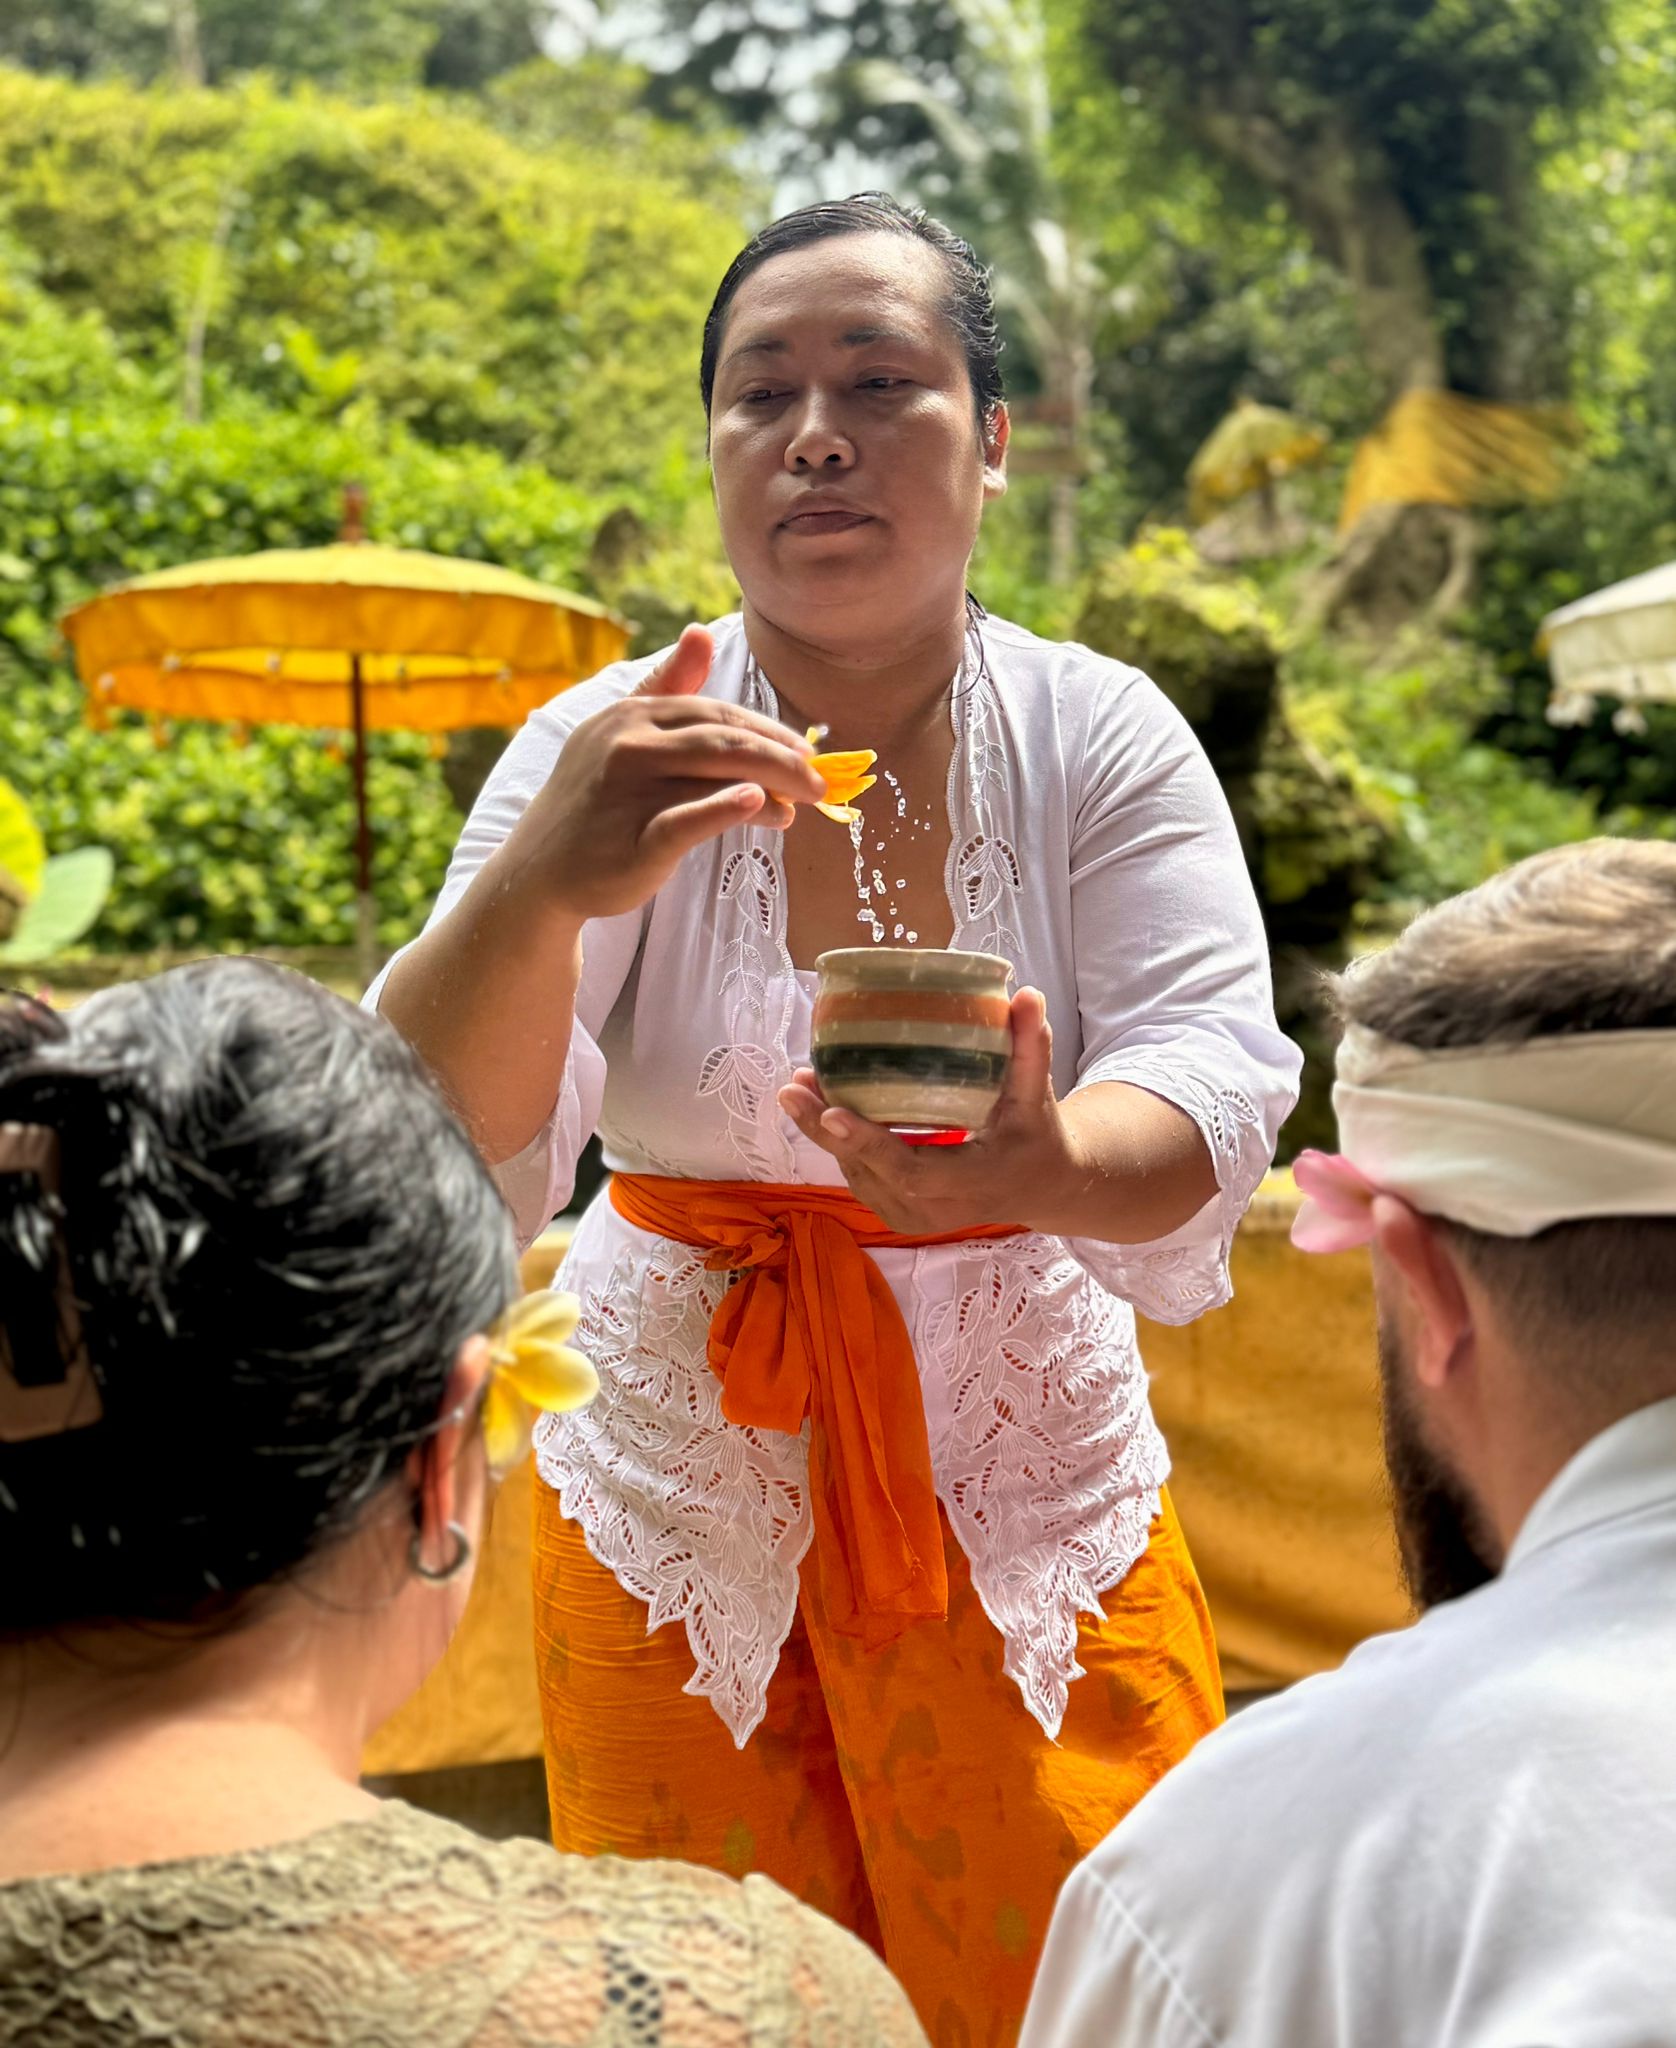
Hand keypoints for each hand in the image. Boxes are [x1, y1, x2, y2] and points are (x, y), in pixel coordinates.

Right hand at [516, 626, 826, 923]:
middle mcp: (628, 745)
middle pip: (723, 740)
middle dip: (781, 758)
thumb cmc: (593, 802)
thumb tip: (701, 632)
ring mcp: (628, 792)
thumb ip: (665, 687)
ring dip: (770, 787)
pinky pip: (686, 820)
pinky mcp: (632, 841)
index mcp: (631, 715)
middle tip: (820, 781)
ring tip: (803, 804)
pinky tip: (758, 805)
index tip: (805, 752)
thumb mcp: (620, 733)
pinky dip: (723, 809)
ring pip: (714, 777)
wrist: (539, 872)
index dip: (767, 732)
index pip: (716, 713)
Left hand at [777, 988, 1076, 1235]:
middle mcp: (938, 1207)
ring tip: (800, 1088)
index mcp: (973, 1181)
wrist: (1038, 1185)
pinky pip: (861, 1177)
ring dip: (823, 1134)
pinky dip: (838, 1144)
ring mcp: (916, 1215)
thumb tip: (1027, 994)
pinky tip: (818, 1106)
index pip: (911, 1169)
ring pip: (858, 1175)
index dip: (868, 1143)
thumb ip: (1031, 1047)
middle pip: (870, 1172)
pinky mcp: (900, 1211)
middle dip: (825, 1130)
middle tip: (793, 1089)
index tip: (832, 1112)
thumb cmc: (1035, 1133)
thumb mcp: (1035, 1094)